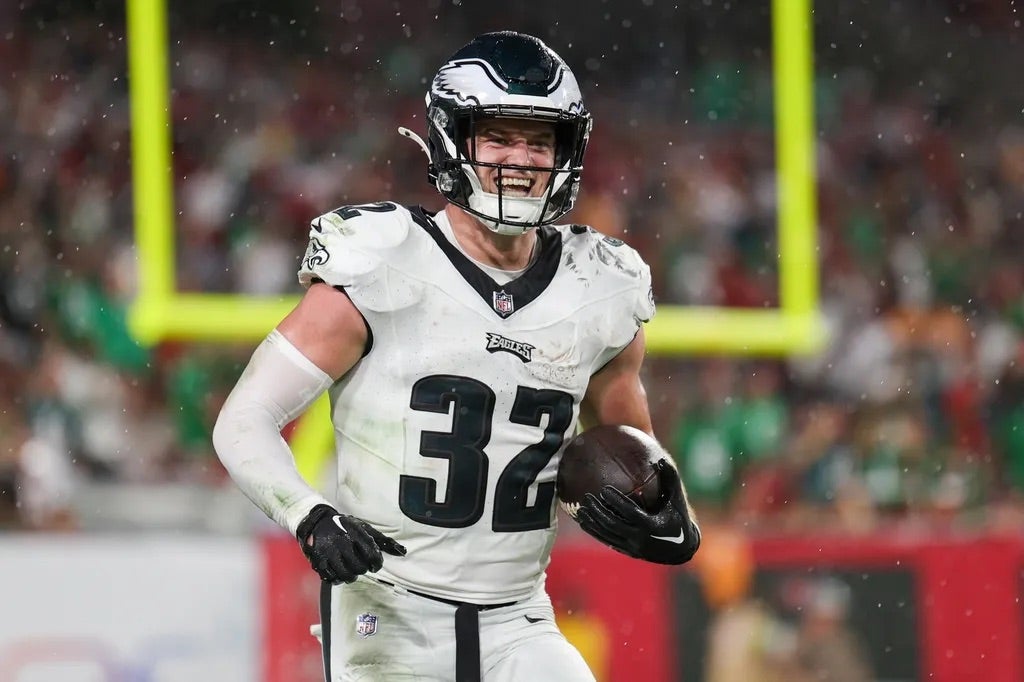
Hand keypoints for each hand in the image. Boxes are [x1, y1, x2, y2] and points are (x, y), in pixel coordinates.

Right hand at [296, 504, 406, 583]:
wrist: (318, 522)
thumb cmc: (345, 527)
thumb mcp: (364, 529)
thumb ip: (383, 541)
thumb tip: (402, 551)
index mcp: (355, 533)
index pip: (372, 554)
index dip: (376, 564)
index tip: (375, 565)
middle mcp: (342, 541)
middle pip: (359, 567)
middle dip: (362, 569)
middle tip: (361, 565)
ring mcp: (329, 552)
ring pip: (346, 575)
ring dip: (351, 576)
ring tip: (351, 571)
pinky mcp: (318, 560)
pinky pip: (331, 578)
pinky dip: (337, 579)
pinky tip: (339, 572)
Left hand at [575, 460, 699, 564]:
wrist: (681, 547)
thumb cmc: (678, 517)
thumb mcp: (676, 498)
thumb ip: (669, 477)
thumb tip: (659, 459)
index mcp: (652, 525)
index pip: (630, 512)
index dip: (617, 501)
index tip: (604, 489)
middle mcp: (641, 539)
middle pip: (614, 524)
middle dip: (599, 511)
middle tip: (587, 498)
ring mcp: (633, 547)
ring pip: (608, 535)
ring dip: (593, 523)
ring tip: (580, 509)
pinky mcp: (628, 551)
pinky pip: (608, 541)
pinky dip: (595, 532)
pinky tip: (583, 522)